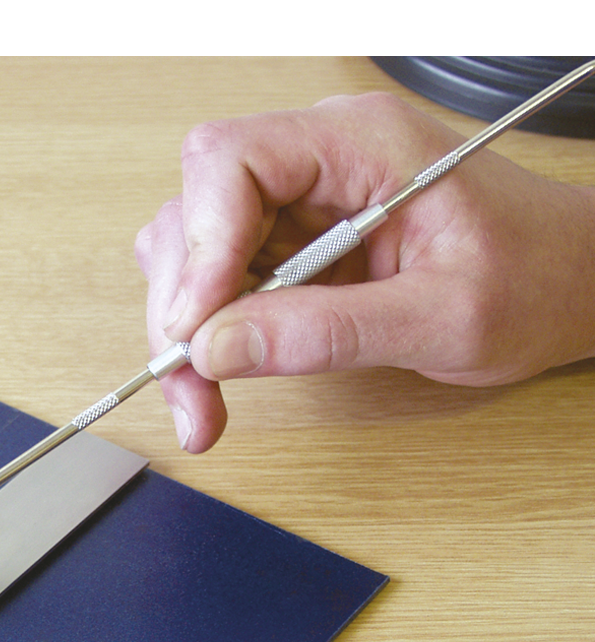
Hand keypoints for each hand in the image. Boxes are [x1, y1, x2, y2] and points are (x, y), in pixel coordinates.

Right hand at [137, 92, 594, 452]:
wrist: (570, 281)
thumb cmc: (534, 278)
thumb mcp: (444, 317)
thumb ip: (330, 331)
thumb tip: (219, 347)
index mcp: (362, 144)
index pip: (232, 160)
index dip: (199, 244)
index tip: (197, 328)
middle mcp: (319, 161)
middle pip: (195, 213)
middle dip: (179, 308)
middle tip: (192, 392)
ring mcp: (301, 203)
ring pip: (193, 251)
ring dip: (185, 331)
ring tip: (205, 403)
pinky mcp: (292, 244)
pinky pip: (220, 281)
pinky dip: (208, 337)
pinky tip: (221, 379)